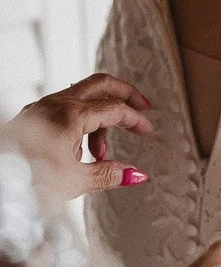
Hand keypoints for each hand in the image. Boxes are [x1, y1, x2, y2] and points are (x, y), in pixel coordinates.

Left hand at [2, 72, 153, 199]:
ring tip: (99, 154)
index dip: (135, 120)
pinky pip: (64, 108)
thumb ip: (108, 174)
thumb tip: (136, 174)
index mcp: (71, 114)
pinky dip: (80, 121)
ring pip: (81, 97)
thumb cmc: (27, 180)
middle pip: (101, 83)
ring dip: (98, 118)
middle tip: (141, 106)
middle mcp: (56, 104)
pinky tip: (77, 150)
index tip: (148, 130)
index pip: (114, 109)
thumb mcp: (74, 182)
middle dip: (124, 94)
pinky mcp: (31, 118)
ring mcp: (41, 108)